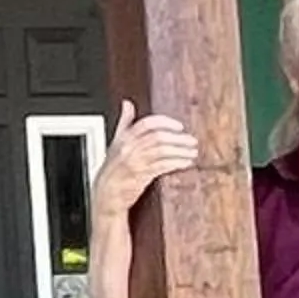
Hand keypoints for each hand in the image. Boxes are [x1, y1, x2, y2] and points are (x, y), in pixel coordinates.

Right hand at [93, 100, 199, 217]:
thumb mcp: (115, 143)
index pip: (146, 124)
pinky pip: (162, 166)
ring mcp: (135, 162)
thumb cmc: (112, 169)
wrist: (106, 194)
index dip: (165, 123)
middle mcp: (129, 148)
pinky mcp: (141, 176)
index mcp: (124, 138)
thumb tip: (127, 104)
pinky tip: (185, 163)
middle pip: (158, 138)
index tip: (179, 126)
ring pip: (162, 151)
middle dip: (178, 139)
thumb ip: (124, 122)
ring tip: (192, 152)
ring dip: (180, 151)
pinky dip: (176, 163)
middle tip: (192, 140)